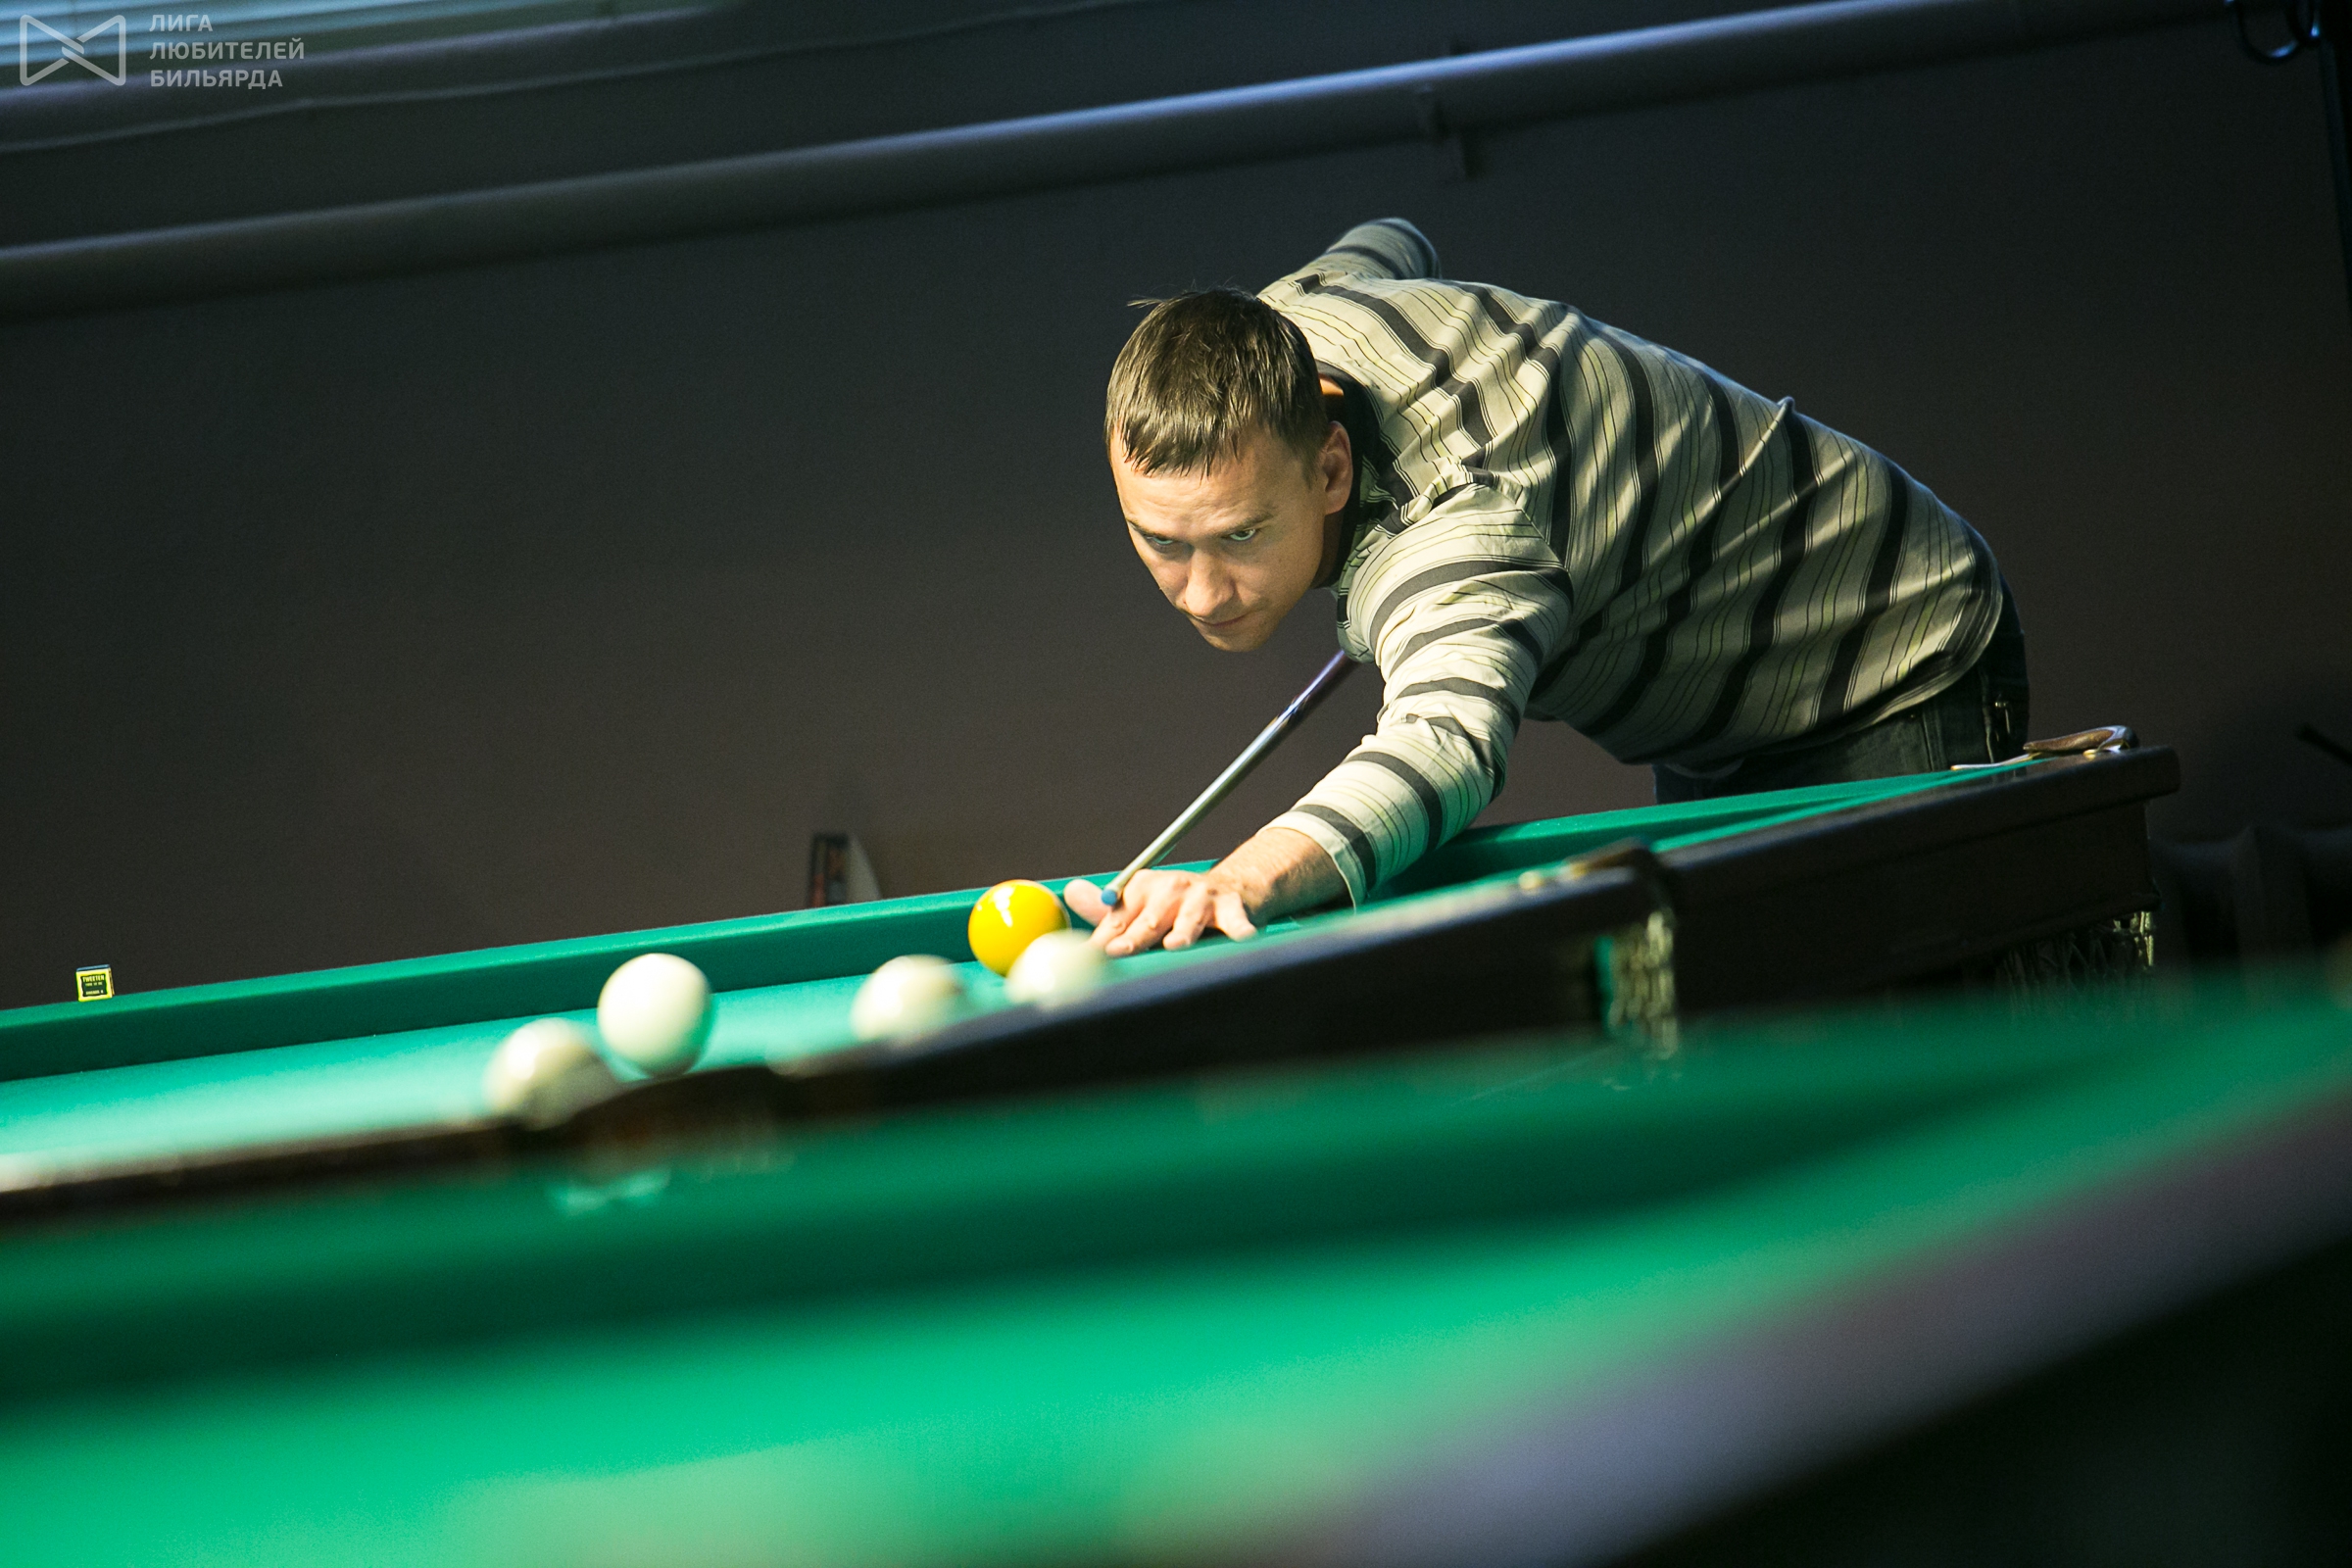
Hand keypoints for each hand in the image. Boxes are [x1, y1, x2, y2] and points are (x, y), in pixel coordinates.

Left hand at [1065, 868, 1259, 954]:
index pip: (1118, 920)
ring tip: (1175, 945)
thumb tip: (1069, 893)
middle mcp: (1170, 889)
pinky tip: (1242, 939)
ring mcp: (1202, 898)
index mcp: (1142, 888)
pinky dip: (1239, 930)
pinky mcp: (1232, 908)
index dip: (1102, 941)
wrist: (1231, 888)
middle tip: (1118, 952)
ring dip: (1183, 933)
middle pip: (1148, 921)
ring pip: (1188, 922)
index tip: (1089, 958)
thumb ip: (1106, 911)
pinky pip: (1235, 922)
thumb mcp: (1141, 904)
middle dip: (1134, 938)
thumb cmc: (1176, 907)